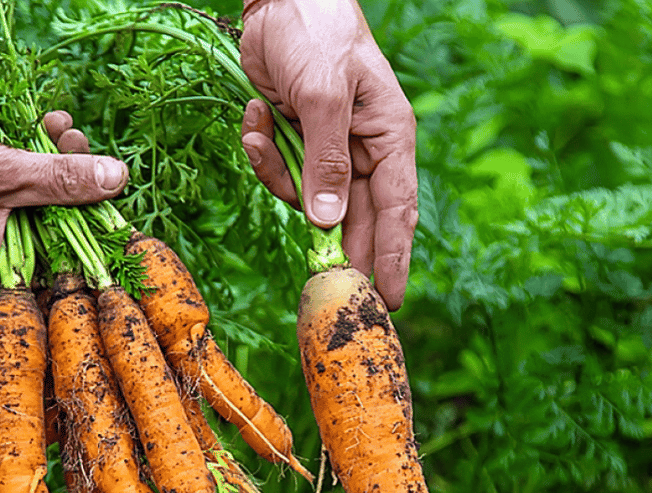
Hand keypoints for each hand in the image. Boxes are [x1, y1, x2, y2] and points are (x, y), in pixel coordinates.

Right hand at [0, 0, 126, 285]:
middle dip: (76, 179)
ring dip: (57, 157)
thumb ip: (63, 180)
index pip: (62, 255)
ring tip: (63, 125)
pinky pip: (17, 176)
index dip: (93, 223)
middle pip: (55, 219)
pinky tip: (46, 124)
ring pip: (39, 192)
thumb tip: (117, 181)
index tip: (116, 193)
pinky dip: (33, 151)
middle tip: (82, 142)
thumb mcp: (4, 173)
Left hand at [240, 0, 417, 309]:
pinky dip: (261, 151)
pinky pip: (279, 170)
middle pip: (353, 217)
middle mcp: (363, 149)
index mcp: (388, 138)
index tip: (387, 301)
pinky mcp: (294, 140)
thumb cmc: (316, 32)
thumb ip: (325, 160)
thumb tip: (327, 221)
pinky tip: (254, 115)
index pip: (397, 211)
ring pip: (307, 197)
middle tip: (319, 285)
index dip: (393, 258)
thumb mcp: (322, 95)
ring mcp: (327, 147)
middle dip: (330, 243)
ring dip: (278, 176)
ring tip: (261, 131)